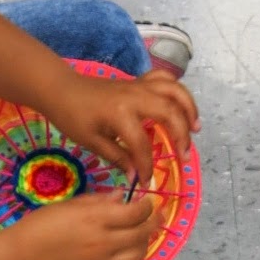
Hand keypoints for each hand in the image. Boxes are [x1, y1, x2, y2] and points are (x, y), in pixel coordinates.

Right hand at [9, 187, 160, 259]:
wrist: (22, 256)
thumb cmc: (42, 224)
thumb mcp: (70, 205)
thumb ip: (99, 202)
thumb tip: (122, 198)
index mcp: (97, 219)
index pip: (137, 212)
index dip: (147, 205)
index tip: (146, 202)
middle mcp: (104, 243)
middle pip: (142, 234)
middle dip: (153, 223)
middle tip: (153, 218)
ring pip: (138, 257)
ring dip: (143, 246)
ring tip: (137, 239)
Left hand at [43, 68, 200, 184]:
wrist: (63, 90)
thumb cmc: (73, 117)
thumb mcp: (92, 143)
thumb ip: (118, 158)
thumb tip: (136, 176)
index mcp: (120, 114)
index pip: (142, 144)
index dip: (146, 165)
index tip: (146, 180)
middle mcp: (135, 96)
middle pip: (169, 113)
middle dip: (180, 136)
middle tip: (184, 156)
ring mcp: (139, 86)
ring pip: (174, 91)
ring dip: (189, 109)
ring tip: (195, 129)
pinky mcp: (139, 81)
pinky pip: (164, 80)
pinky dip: (177, 90)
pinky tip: (182, 106)